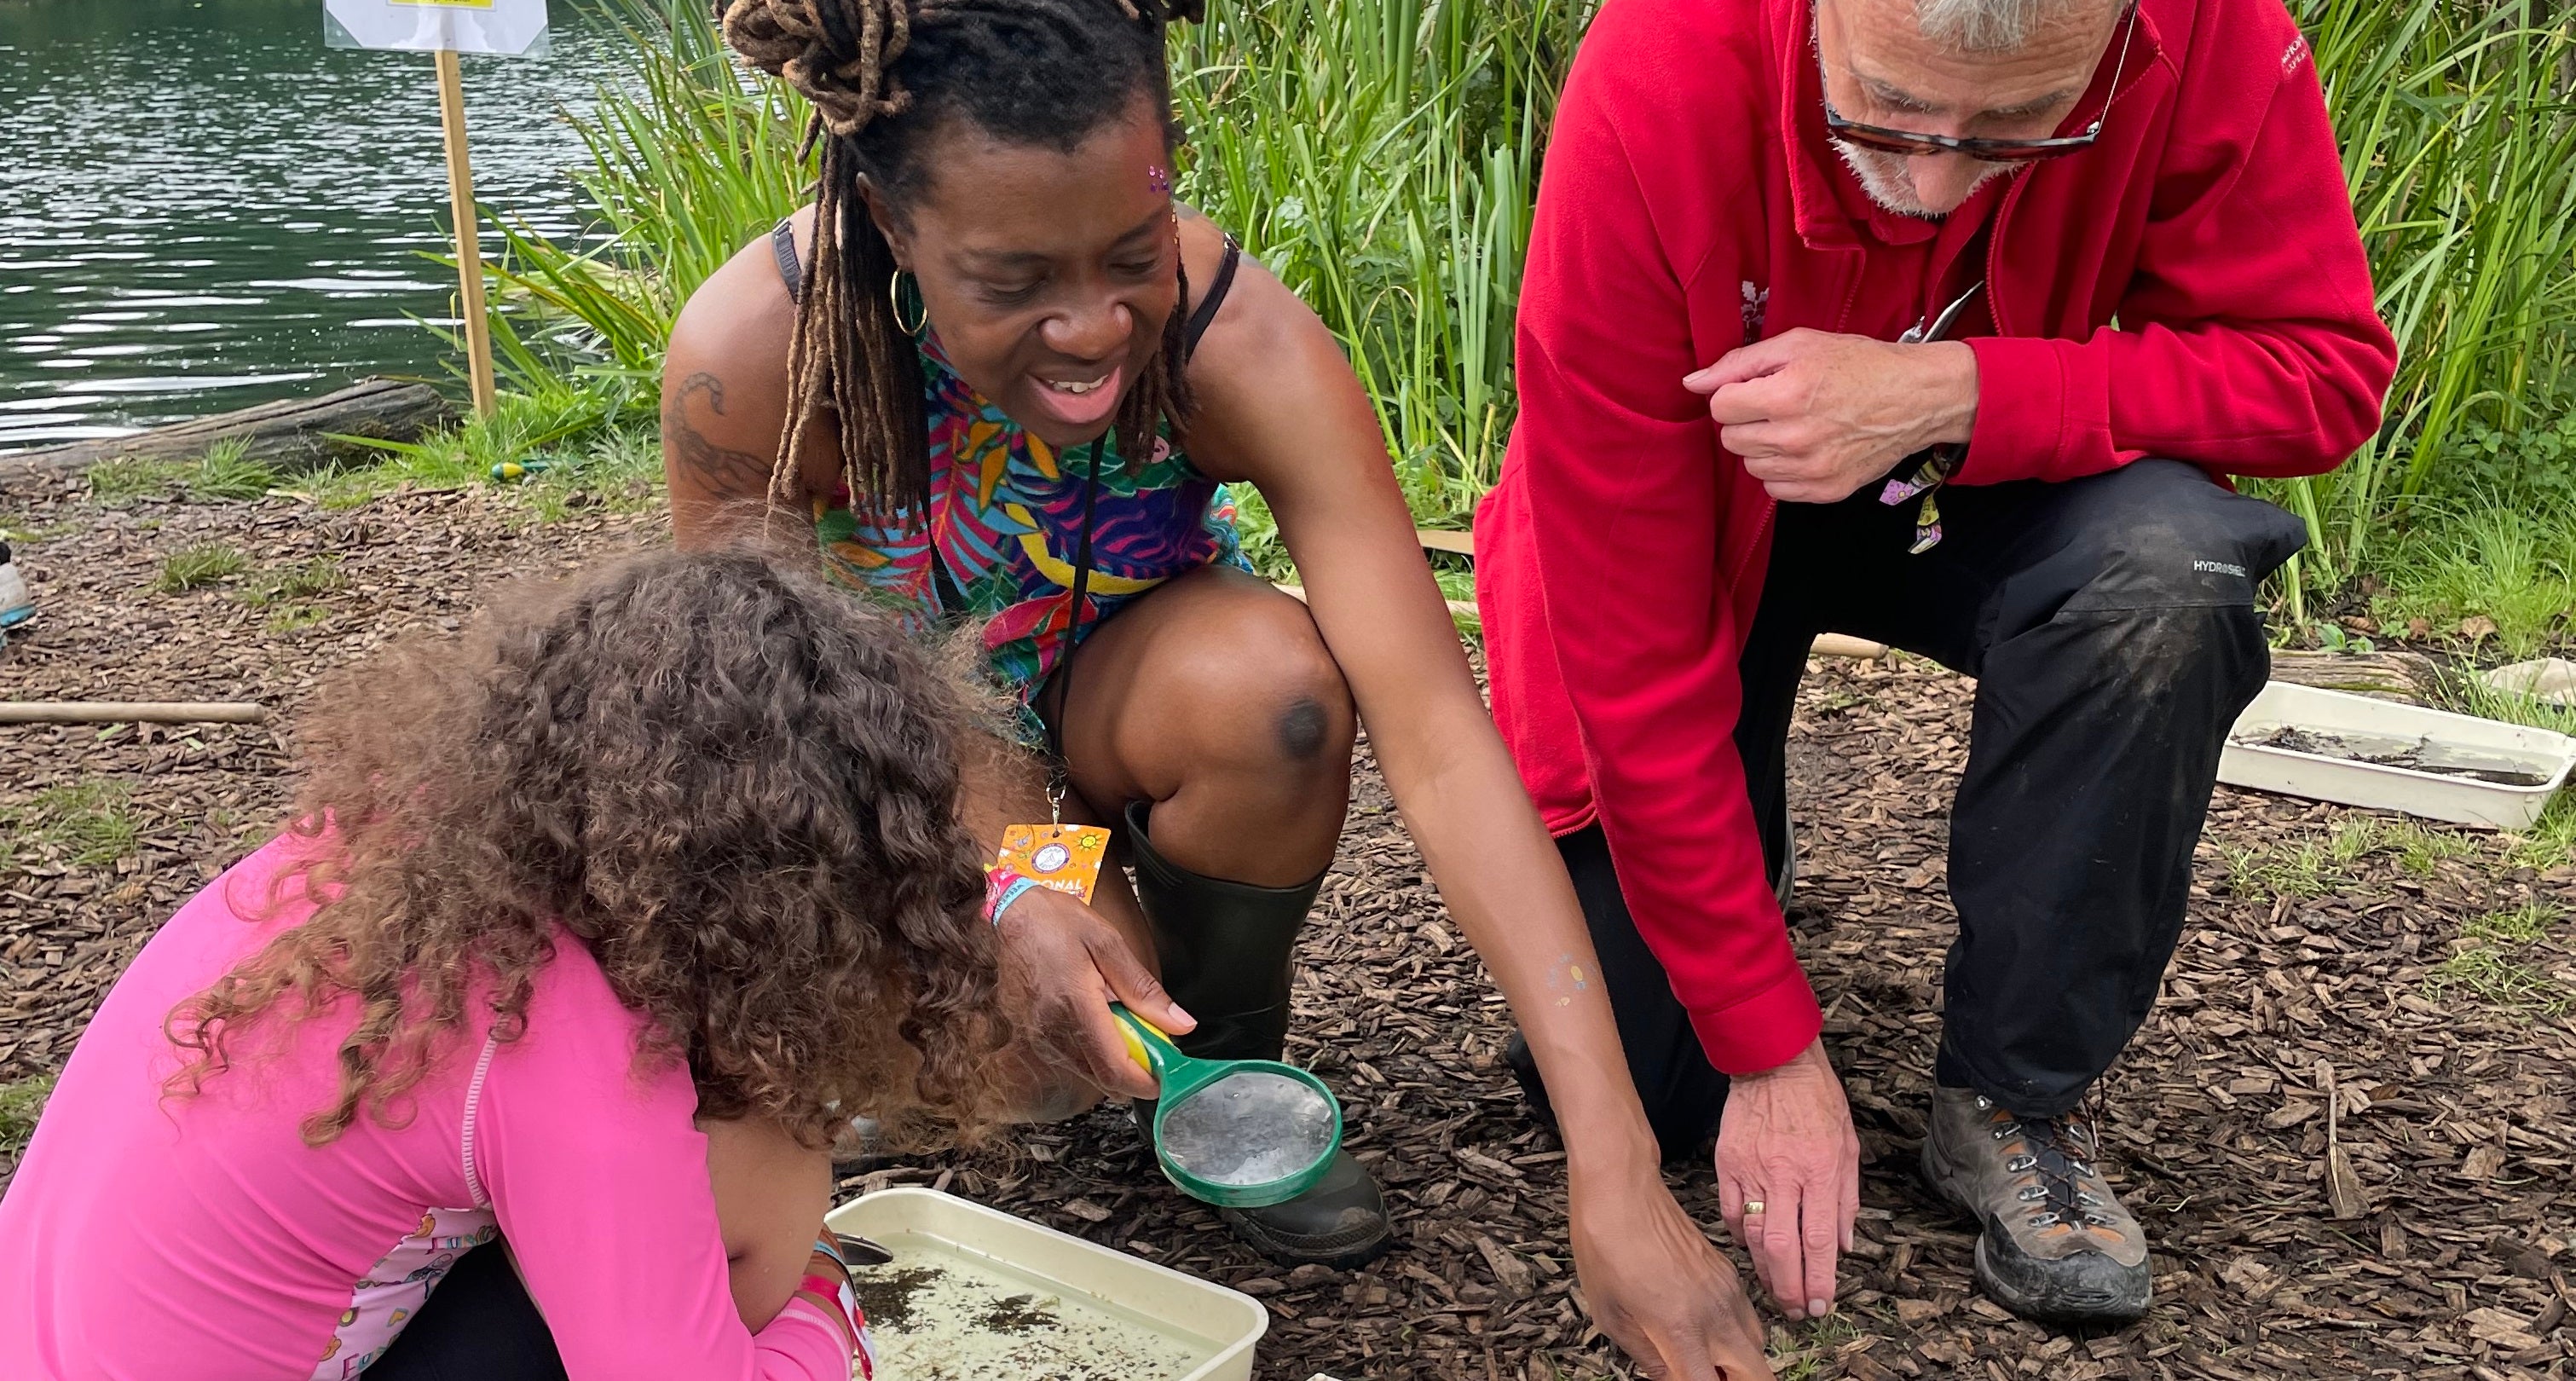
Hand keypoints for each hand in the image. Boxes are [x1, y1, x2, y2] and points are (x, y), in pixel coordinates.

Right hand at [994, 885, 1194, 1100]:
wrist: (1007, 915)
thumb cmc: (1054, 923)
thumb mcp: (1108, 944)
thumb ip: (1144, 990)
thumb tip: (1181, 1024)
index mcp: (1075, 1006)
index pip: (1116, 1069)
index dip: (1148, 1081)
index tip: (1169, 1074)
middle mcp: (1052, 1032)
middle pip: (1104, 1079)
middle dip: (1136, 1071)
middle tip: (1154, 1042)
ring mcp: (1037, 1039)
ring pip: (1087, 1072)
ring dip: (1115, 1060)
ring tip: (1127, 1024)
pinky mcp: (1031, 1037)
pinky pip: (1070, 1059)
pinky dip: (1094, 1051)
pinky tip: (1100, 1021)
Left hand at [1571, 1162, 1775, 1379]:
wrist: (1622, 1190)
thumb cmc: (1605, 1246)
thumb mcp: (1611, 1316)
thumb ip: (1649, 1358)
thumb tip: (1670, 1379)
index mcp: (1681, 1329)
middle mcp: (1715, 1313)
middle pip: (1757, 1374)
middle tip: (1704, 1375)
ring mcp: (1728, 1291)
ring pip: (1758, 1348)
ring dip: (1738, 1363)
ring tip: (1704, 1361)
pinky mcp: (1730, 1274)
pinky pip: (1749, 1319)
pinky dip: (1735, 1336)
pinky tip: (1705, 1333)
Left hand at [1685, 330, 1977, 502]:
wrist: (1916, 398)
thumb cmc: (1858, 364)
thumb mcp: (1799, 345)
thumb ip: (1739, 362)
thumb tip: (1692, 382)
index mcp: (1786, 395)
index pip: (1719, 408)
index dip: (1734, 394)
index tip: (1757, 387)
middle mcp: (1795, 438)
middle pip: (1731, 439)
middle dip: (1747, 419)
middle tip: (1779, 404)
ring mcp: (1811, 470)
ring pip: (1751, 466)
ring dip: (1763, 446)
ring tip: (1795, 425)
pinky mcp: (1825, 491)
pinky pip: (1775, 489)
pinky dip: (1783, 471)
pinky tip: (1807, 448)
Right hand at [1714, 1037, 1859, 1321]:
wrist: (1773, 1062)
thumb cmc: (1817, 1100)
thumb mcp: (1849, 1146)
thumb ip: (1847, 1199)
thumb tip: (1844, 1244)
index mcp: (1821, 1171)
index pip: (1820, 1239)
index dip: (1821, 1279)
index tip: (1821, 1304)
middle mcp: (1785, 1174)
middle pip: (1784, 1247)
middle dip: (1790, 1287)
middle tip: (1796, 1310)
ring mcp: (1752, 1169)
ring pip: (1754, 1235)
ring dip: (1765, 1270)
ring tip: (1776, 1290)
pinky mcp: (1727, 1163)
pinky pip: (1731, 1211)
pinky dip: (1740, 1236)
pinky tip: (1750, 1248)